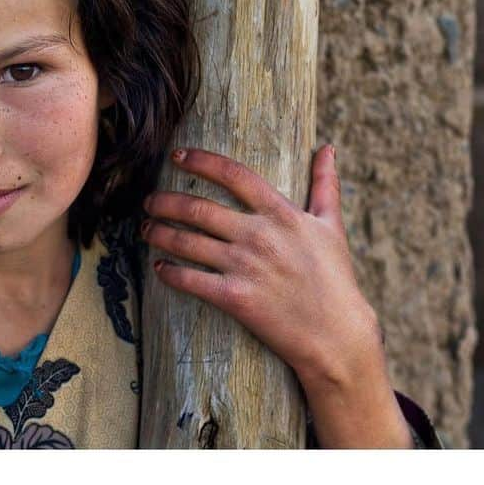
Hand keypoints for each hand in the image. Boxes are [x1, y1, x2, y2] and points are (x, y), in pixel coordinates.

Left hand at [141, 144, 380, 390]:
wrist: (338, 335)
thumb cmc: (336, 278)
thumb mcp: (332, 227)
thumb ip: (325, 185)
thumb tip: (327, 148)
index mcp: (281, 214)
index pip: (233, 175)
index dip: (201, 161)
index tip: (177, 156)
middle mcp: (259, 236)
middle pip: (198, 209)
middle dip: (165, 202)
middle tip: (149, 201)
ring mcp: (245, 267)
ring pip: (187, 243)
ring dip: (159, 233)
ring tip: (146, 228)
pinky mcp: (235, 298)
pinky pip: (190, 280)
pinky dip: (169, 272)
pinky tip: (159, 267)